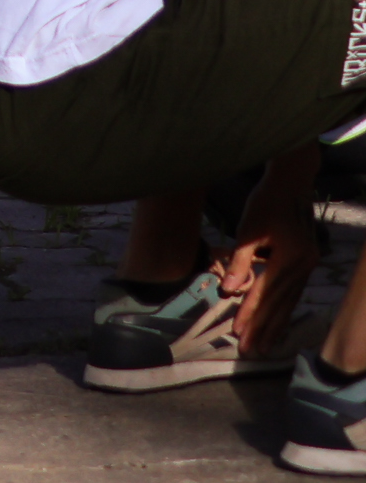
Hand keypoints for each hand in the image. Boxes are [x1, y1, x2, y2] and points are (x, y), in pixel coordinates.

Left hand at [220, 205, 321, 357]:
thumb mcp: (248, 230)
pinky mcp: (306, 265)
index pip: (264, 293)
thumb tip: (229, 289)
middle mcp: (302, 267)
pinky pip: (293, 294)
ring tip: (264, 346)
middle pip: (279, 304)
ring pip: (289, 302)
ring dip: (275, 325)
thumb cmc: (265, 204)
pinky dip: (284, 311)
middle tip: (250, 351)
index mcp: (289, 259)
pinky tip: (277, 324)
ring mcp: (308, 267)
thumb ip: (240, 261)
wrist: (291, 186)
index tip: (237, 333)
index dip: (250, 313)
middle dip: (262, 328)